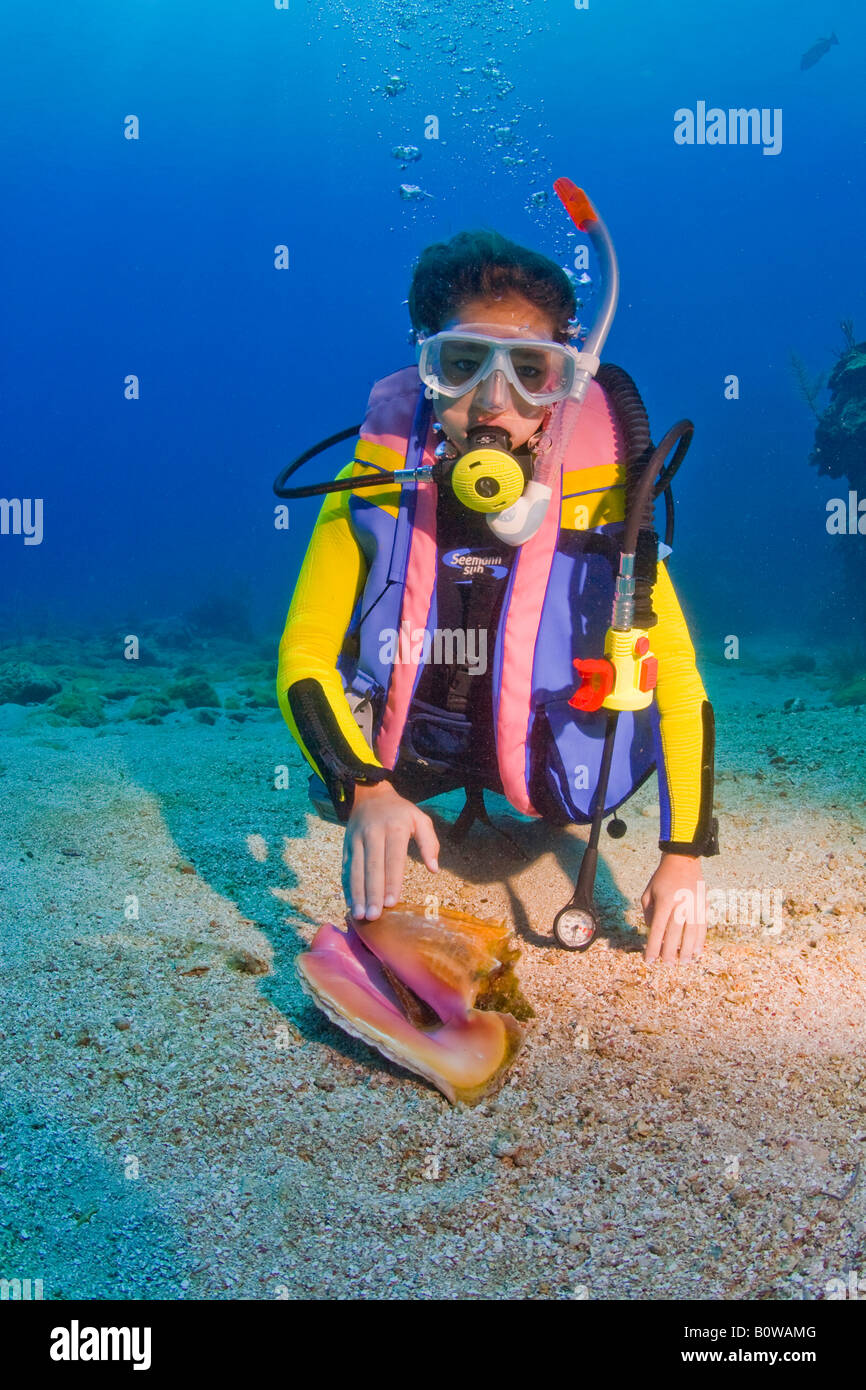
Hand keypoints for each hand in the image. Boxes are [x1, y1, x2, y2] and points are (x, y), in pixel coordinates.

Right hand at [342, 782, 439, 920]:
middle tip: (374, 916)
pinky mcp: (346, 845)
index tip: (391, 903)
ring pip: (355, 870)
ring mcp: (356, 839)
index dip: (391, 882)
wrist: (370, 795)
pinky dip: (347, 886)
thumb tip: (434, 869)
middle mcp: (372, 833)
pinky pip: (345, 868)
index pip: (393, 859)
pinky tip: (350, 903)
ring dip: (357, 894)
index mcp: (394, 828)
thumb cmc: (400, 812)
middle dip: (372, 893)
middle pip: (372, 867)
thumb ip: (430, 843)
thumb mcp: (420, 819)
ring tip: (360, 915)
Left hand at [641, 853, 705, 963]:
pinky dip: (700, 941)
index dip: (653, 947)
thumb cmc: (661, 878)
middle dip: (670, 952)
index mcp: (665, 902)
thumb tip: (654, 932)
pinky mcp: (704, 905)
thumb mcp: (648, 893)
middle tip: (667, 965)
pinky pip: (703, 927)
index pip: (658, 930)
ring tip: (684, 962)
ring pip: (691, 933)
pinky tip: (698, 951)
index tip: (650, 960)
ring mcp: (694, 906)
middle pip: (675, 935)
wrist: (683, 861)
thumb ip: (648, 914)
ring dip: (688, 950)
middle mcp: (681, 905)